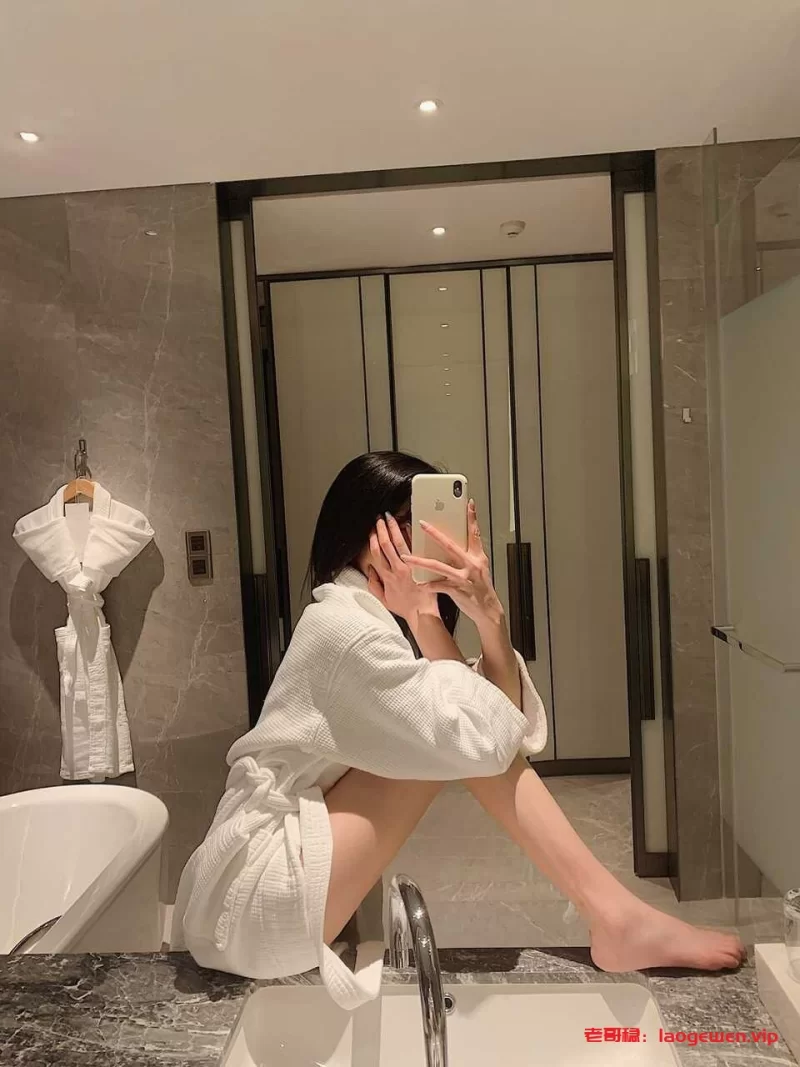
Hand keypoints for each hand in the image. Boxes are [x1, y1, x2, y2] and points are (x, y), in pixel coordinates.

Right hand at [366, 514, 440, 624]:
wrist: (423, 613)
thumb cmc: (405, 607)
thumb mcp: (384, 600)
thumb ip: (374, 585)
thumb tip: (370, 569)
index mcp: (387, 577)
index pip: (377, 553)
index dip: (372, 539)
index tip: (372, 530)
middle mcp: (397, 569)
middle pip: (385, 545)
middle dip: (381, 529)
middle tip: (379, 517)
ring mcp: (409, 567)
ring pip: (398, 543)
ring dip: (393, 528)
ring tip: (389, 517)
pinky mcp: (421, 566)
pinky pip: (414, 547)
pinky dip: (410, 535)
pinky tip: (407, 525)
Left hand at [401, 500, 504, 630]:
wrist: (487, 609)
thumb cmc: (480, 587)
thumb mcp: (479, 566)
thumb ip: (467, 553)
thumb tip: (453, 541)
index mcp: (476, 556)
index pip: (475, 533)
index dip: (472, 518)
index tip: (468, 503)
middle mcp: (471, 564)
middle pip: (450, 545)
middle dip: (434, 534)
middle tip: (421, 523)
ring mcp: (463, 577)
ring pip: (438, 566)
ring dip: (420, 561)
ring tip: (406, 557)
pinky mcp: (457, 590)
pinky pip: (438, 585)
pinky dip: (428, 584)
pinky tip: (418, 583)